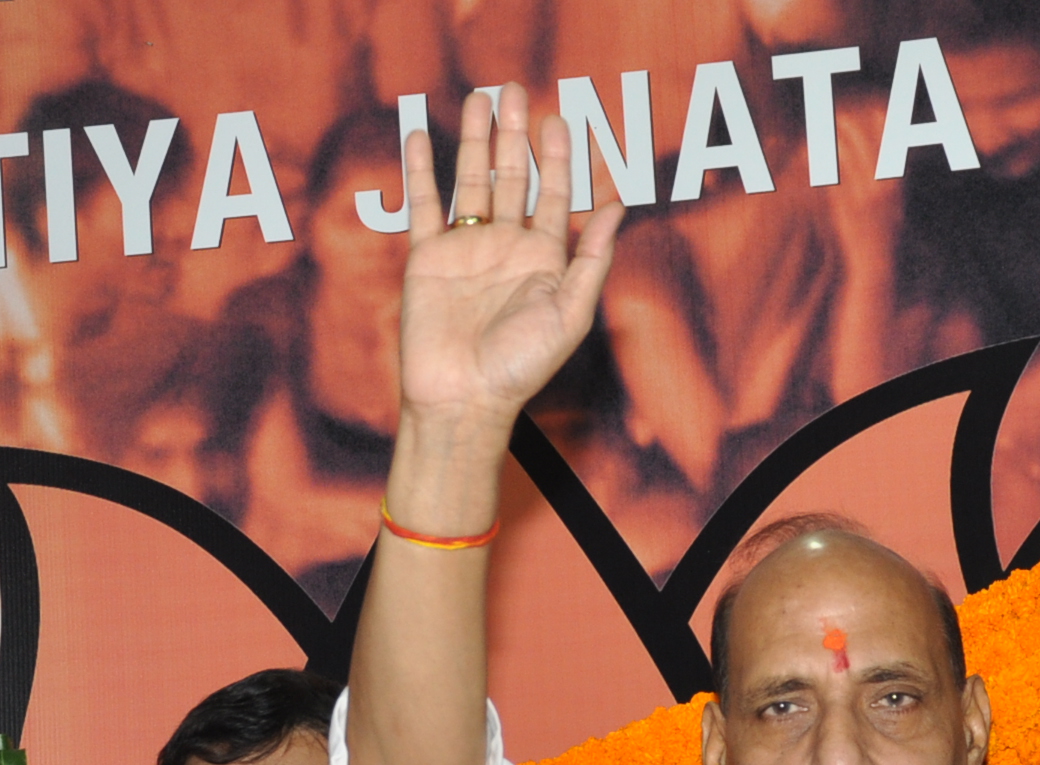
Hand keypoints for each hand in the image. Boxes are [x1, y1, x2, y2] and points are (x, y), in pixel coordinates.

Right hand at [396, 85, 622, 440]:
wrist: (462, 398)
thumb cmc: (521, 366)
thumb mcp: (571, 312)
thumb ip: (592, 258)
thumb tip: (619, 206)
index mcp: (544, 259)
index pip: (557, 195)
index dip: (560, 157)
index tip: (561, 119)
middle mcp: (506, 248)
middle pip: (514, 178)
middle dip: (516, 135)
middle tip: (516, 91)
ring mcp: (466, 249)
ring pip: (472, 180)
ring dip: (477, 140)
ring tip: (481, 99)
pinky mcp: (428, 258)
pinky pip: (425, 204)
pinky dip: (421, 169)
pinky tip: (420, 135)